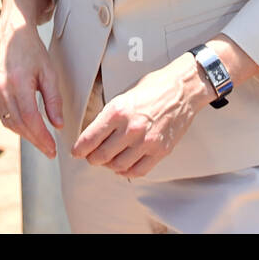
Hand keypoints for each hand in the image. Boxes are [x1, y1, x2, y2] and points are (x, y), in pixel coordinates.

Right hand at [0, 0, 62, 158]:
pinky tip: (30, 130)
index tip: (52, 148)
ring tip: (42, 143)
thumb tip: (57, 124)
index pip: (30, 118)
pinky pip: (6, 117)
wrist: (12, 36)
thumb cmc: (33, 51)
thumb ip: (53, 99)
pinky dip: (18, 126)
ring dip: (27, 136)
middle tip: (50, 151)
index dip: (41, 136)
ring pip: (11, 123)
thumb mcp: (49, 72)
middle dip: (36, 140)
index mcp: (19, 83)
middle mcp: (4, 90)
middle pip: (20, 124)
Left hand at [72, 54, 212, 178]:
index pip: (89, 139)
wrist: (182, 89)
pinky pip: (138, 170)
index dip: (79, 149)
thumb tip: (94, 132)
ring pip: (117, 166)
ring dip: (109, 166)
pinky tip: (124, 165)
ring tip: (109, 160)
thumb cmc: (154, 88)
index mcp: (117, 111)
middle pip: (101, 156)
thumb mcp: (124, 94)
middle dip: (92, 159)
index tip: (76, 151)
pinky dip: (127, 171)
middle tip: (91, 157)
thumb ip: (109, 115)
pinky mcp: (160, 150)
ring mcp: (146, 141)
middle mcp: (130, 128)